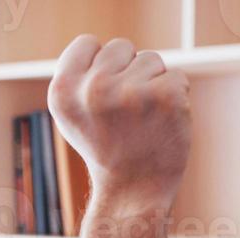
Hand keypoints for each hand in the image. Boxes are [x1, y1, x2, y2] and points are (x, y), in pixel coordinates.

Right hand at [47, 35, 190, 212]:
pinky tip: (162, 123)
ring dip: (152, 85)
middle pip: (120, 47)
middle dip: (127, 73)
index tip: (102, 100)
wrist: (133, 193)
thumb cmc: (105, 150)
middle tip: (124, 115)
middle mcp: (94, 89)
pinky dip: (175, 97)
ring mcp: (131, 93)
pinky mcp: (166, 97)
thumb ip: (80, 77)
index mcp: (62, 91)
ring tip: (143, 121)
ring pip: (151, 60)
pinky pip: (176, 76)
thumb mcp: (74, 114)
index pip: (87, 43)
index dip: (99, 68)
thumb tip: (106, 50)